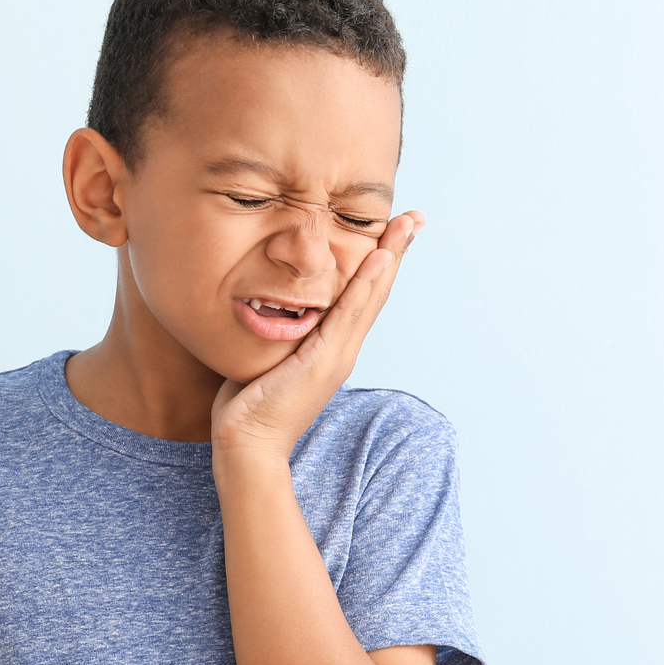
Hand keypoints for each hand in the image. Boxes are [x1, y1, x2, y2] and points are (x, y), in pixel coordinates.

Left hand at [211, 211, 422, 465]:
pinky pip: (349, 314)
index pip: (362, 297)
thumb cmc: (248, 406)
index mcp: (332, 348)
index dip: (380, 263)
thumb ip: (276, 334)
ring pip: (371, 296)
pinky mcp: (325, 361)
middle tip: (415, 217)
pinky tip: (378, 257)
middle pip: (377, 291)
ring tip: (406, 225)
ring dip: (391, 257)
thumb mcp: (267, 358)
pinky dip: (366, 284)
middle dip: (397, 251)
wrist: (249, 446)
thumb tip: (264, 307)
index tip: (391, 231)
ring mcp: (338, 356)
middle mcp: (343, 350)